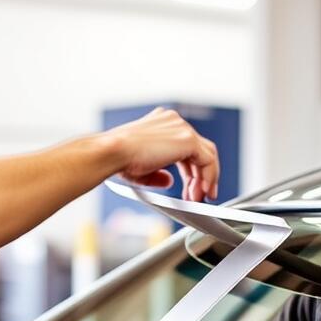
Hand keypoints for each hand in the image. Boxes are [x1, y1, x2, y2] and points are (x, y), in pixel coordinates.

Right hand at [105, 108, 219, 201]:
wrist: (112, 153)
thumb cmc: (119, 159)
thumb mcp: (141, 168)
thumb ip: (158, 173)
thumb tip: (169, 181)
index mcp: (162, 123)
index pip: (186, 145)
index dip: (191, 169)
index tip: (191, 188)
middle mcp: (173, 121)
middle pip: (199, 149)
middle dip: (200, 176)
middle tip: (198, 196)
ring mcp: (181, 127)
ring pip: (207, 154)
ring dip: (206, 179)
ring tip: (200, 198)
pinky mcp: (188, 138)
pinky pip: (208, 160)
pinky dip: (208, 177)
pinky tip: (201, 192)